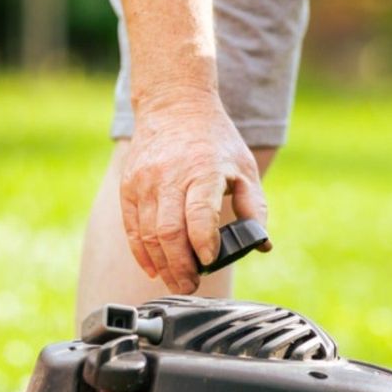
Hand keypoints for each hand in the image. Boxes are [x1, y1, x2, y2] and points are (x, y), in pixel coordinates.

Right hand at [120, 88, 266, 293]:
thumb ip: (254, 206)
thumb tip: (262, 244)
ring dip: (162, 265)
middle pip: (170, 231)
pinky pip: (132, 228)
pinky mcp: (129, 186)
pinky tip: (155, 268)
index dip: (203, 242)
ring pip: (149, 234)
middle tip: (190, 286)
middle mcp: (169, 176)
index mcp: (202, 170)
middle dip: (180, 266)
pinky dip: (142, 253)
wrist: (174, 105)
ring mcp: (145, 182)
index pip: (199, 213)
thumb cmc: (214, 140)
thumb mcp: (244, 166)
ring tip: (177, 282)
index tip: (209, 262)